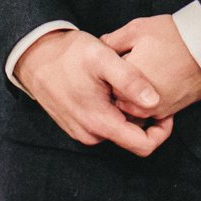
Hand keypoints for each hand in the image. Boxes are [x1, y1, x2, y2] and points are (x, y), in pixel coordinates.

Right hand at [13, 28, 171, 155]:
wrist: (34, 56)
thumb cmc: (68, 54)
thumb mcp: (102, 57)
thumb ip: (129, 80)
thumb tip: (155, 101)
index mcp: (99, 123)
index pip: (143, 146)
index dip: (162, 130)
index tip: (165, 107)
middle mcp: (90, 134)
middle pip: (133, 138)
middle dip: (146, 118)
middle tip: (148, 89)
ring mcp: (82, 132)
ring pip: (119, 131)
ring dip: (129, 113)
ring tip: (128, 86)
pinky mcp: (77, 125)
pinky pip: (105, 125)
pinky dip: (115, 111)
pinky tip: (113, 88)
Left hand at [100, 15, 200, 117]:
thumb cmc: (173, 37)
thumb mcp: (137, 29)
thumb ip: (112, 40)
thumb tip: (99, 47)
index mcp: (124, 81)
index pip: (102, 82)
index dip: (103, 70)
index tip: (109, 59)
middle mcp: (136, 102)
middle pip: (114, 98)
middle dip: (115, 85)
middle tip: (124, 67)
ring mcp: (153, 110)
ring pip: (131, 107)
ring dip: (130, 94)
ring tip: (142, 72)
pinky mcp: (167, 113)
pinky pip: (148, 111)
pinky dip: (146, 99)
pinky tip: (153, 80)